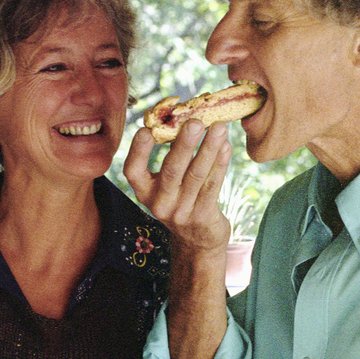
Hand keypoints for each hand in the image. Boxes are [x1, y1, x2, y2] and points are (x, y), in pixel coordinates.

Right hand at [123, 119, 232, 265]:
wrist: (196, 241)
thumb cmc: (180, 199)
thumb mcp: (166, 184)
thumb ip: (170, 156)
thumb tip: (182, 117)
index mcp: (144, 191)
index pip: (133, 171)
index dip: (138, 151)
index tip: (146, 130)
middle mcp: (159, 203)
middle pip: (171, 170)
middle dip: (184, 144)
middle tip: (195, 122)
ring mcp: (181, 212)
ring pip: (196, 175)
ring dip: (209, 149)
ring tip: (219, 127)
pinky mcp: (202, 217)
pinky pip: (213, 186)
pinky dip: (220, 163)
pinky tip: (226, 146)